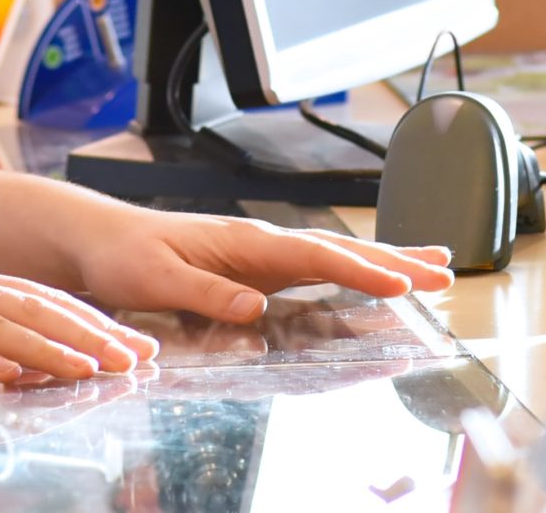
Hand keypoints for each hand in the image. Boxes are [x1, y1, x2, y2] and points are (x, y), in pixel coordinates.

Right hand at [0, 259, 159, 383]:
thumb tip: (14, 360)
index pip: (42, 297)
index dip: (90, 319)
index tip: (128, 340)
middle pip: (38, 307)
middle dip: (92, 333)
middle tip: (135, 356)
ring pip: (7, 325)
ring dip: (55, 348)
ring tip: (95, 369)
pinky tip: (17, 375)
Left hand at [66, 205, 454, 325]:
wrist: (100, 238)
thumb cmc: (124, 256)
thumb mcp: (157, 280)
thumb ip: (206, 293)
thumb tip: (255, 307)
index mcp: (245, 241)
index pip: (316, 255)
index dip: (362, 269)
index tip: (403, 283)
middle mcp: (261, 241)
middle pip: (341, 247)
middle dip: (395, 258)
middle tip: (445, 268)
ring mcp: (263, 251)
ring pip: (337, 254)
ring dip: (386, 259)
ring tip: (432, 265)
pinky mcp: (257, 265)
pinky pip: (318, 266)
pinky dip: (355, 268)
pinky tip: (373, 275)